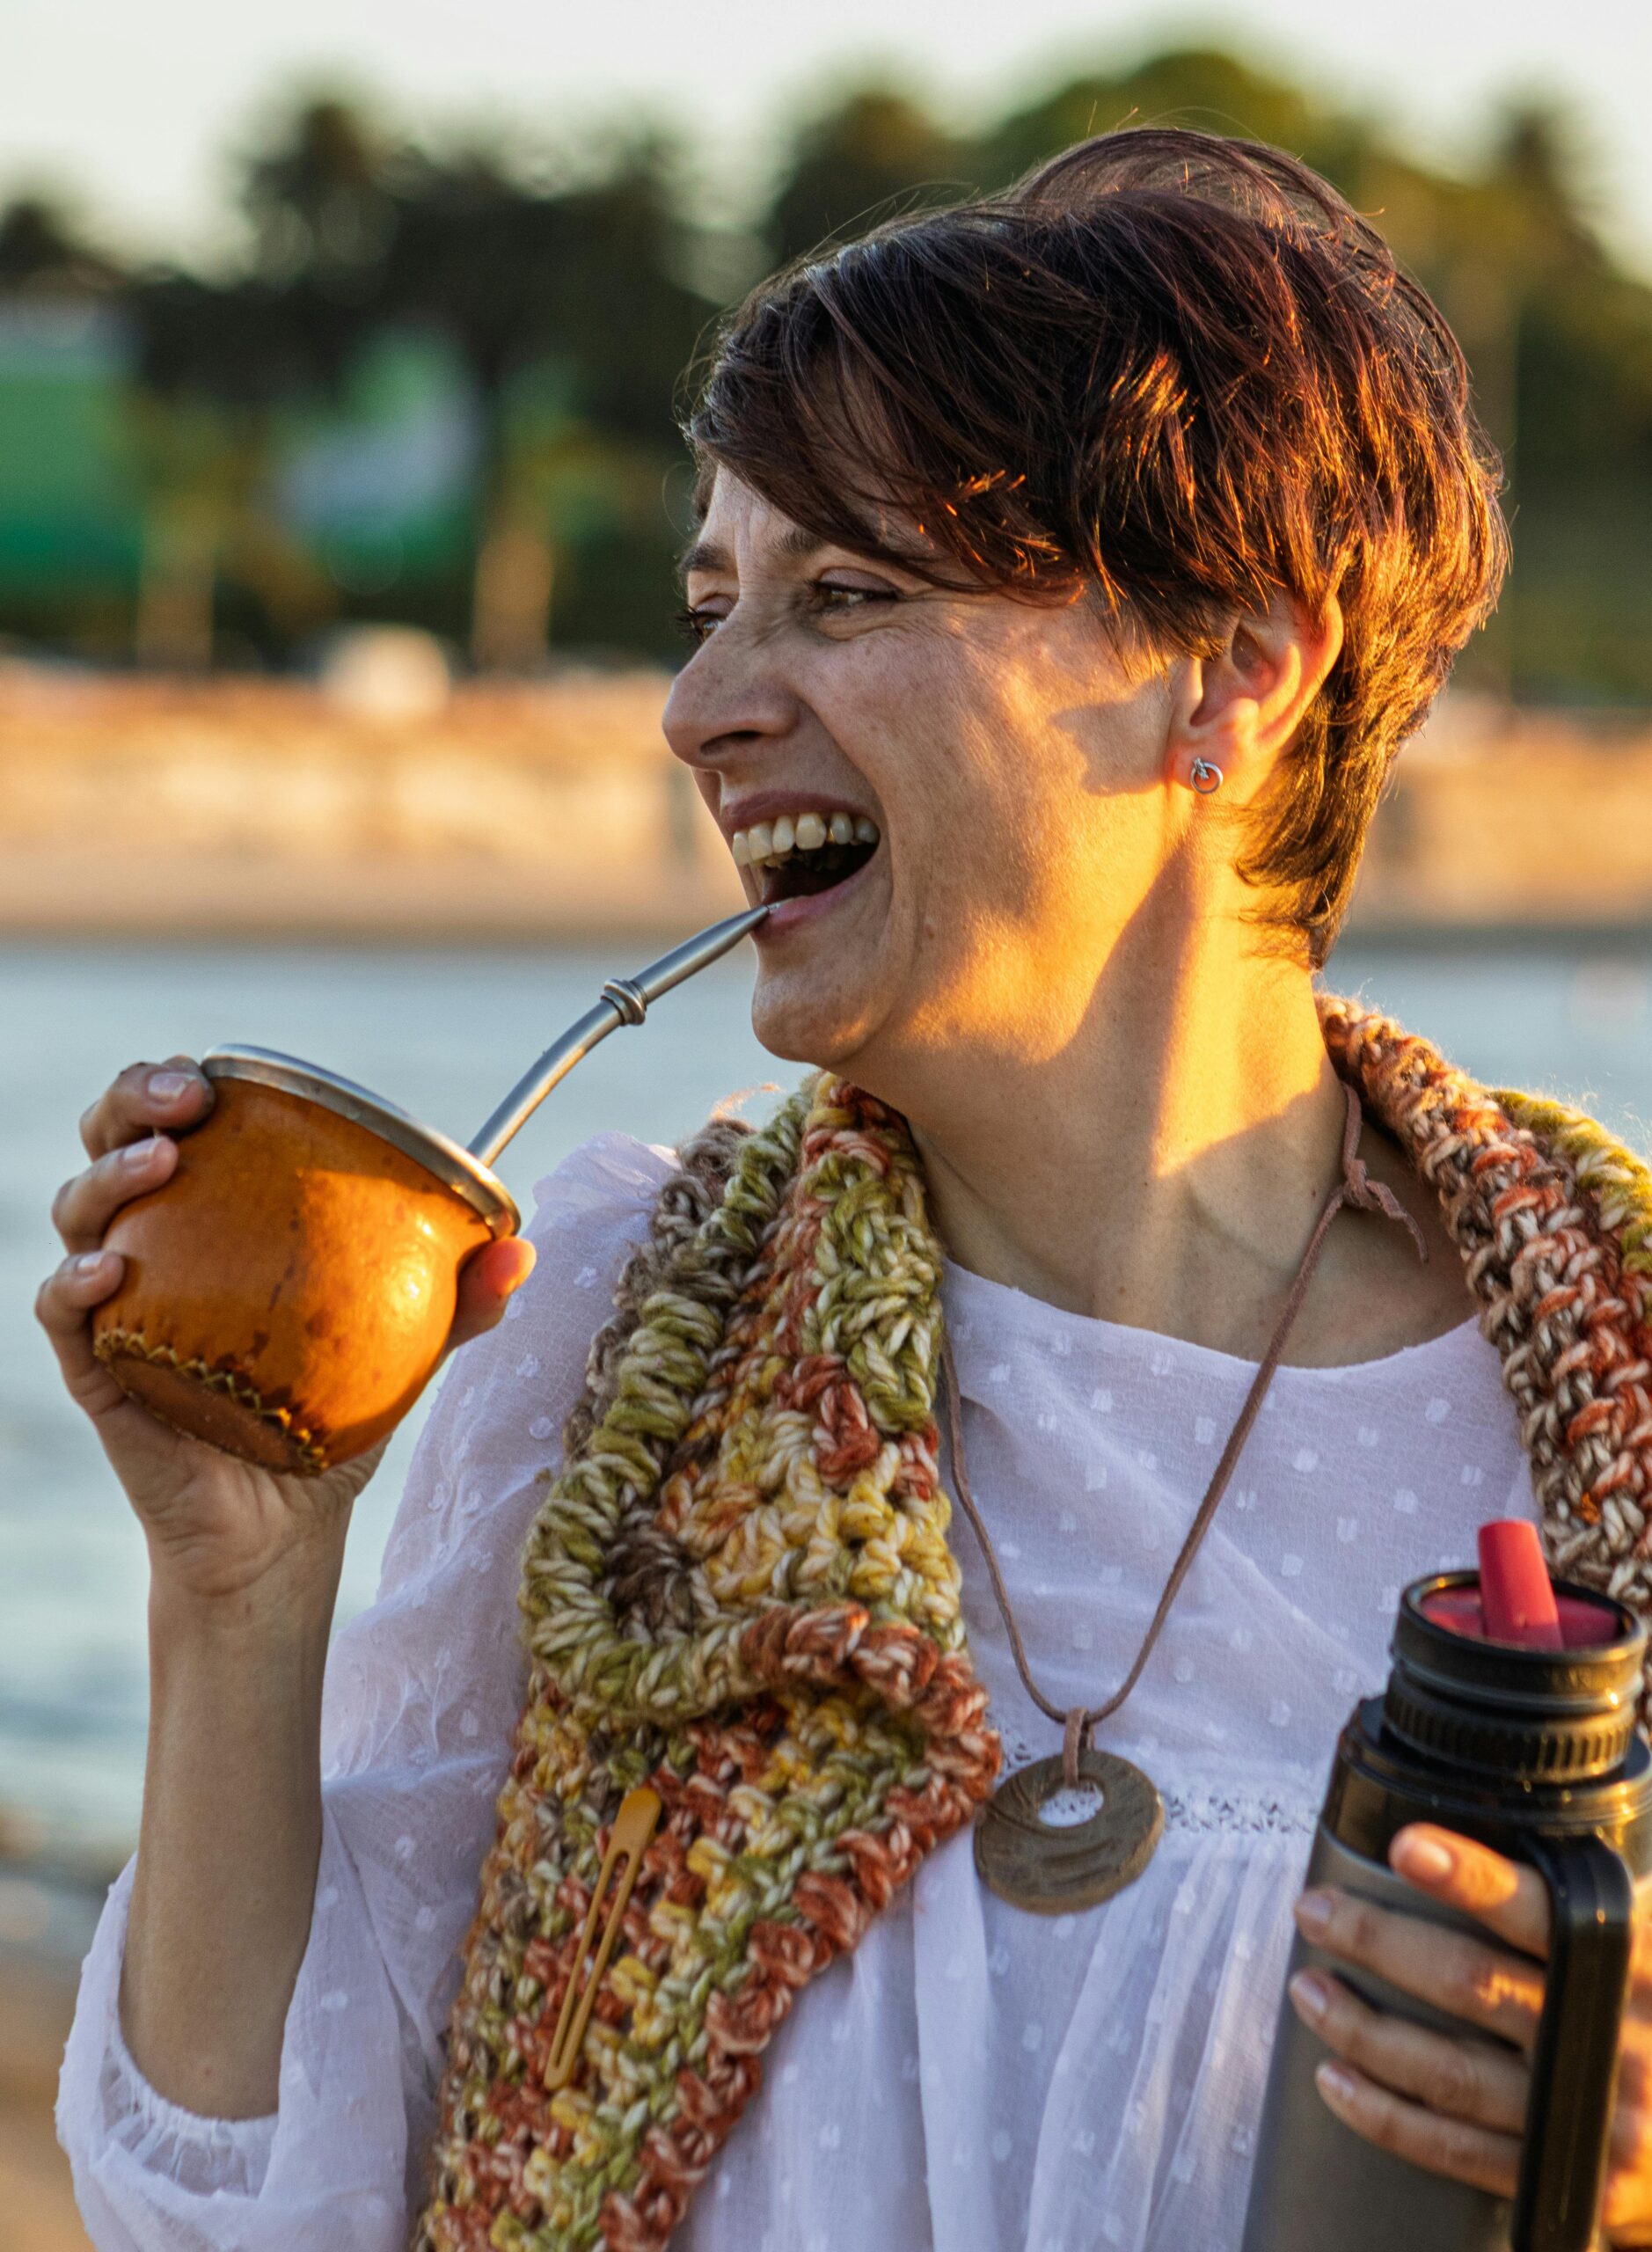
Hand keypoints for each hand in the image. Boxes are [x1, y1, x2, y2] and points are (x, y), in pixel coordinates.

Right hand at [35, 1056, 536, 1611]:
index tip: (218, 1074)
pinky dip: (78, 1282)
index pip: (177, 1125)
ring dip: (111, 1175)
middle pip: (111, 1145)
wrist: (285, 1533)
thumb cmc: (334, 1419)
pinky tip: (115, 1268)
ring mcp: (119, 1308)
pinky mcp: (98, 1372)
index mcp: (216, 1220)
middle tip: (183, 1097)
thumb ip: (461, 1301)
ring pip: (80, 1214)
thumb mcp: (407, 1350)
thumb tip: (522, 1248)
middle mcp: (156, 1248)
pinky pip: (65, 1315)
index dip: (176, 1083)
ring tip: (161, 1163)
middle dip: (132, 1100)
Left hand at [1289, 1824, 1651, 2244]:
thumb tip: (1474, 1834)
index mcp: (1628, 1966)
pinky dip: (1387, 2116)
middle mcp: (1608, 2041)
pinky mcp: (1567, 2182)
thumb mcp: (1640, 1956)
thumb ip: (1575, 1908)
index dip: (1473, 1878)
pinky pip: (1458, 2150)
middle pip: (1472, 1984)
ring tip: (1309, 1989)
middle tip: (1316, 1911)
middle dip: (1379, 1942)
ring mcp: (1586, 2118)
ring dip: (1363, 2029)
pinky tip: (1338, 2080)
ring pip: (1449, 2070)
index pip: (1542, 1911)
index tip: (1406, 1846)